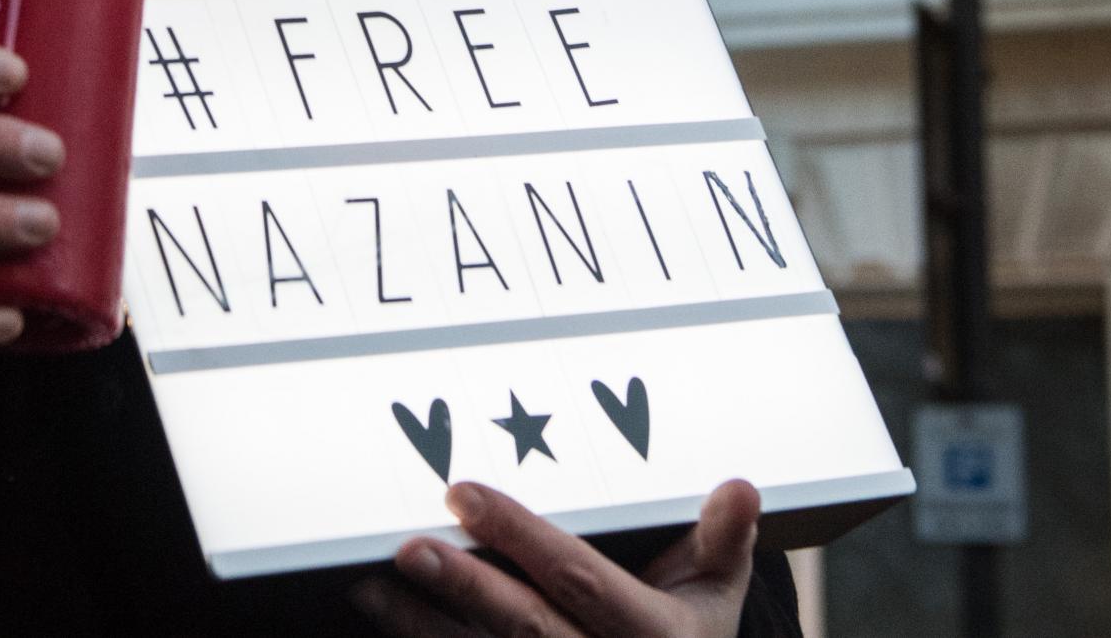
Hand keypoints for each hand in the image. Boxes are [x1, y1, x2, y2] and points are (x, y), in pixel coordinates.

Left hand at [354, 479, 762, 637]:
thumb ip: (721, 540)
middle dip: (466, 587)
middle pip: (527, 628)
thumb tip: (739, 487)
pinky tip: (380, 613)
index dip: (522, 536)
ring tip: (370, 584)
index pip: (579, 580)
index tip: (465, 492)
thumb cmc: (688, 626)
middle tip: (410, 546)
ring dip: (422, 626)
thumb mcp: (716, 591)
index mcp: (655, 636)